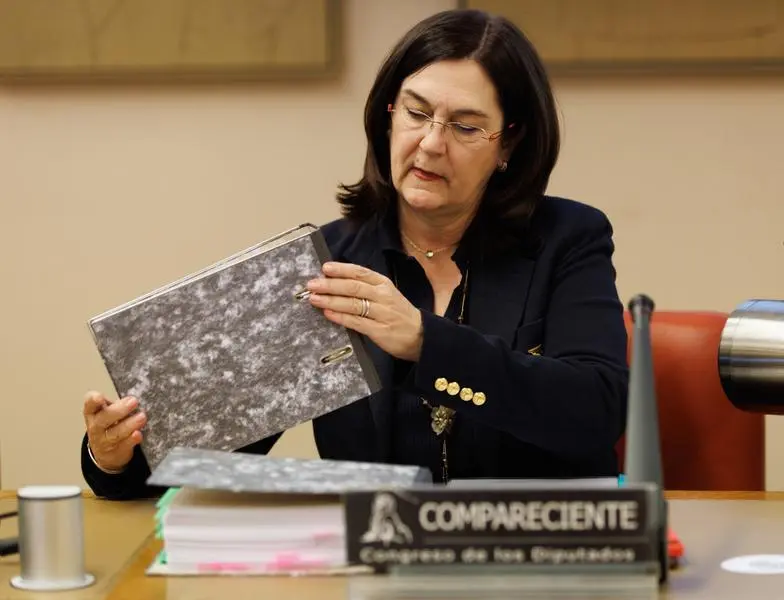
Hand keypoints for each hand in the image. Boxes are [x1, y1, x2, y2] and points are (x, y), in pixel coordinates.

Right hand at [83, 391, 145, 472]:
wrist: (106, 453)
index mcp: (92, 413)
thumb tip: (132, 400)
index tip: (99, 397)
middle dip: (119, 410)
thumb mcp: (107, 412)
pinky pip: (124, 446)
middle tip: (134, 402)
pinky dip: (131, 440)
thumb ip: (116, 404)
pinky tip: (138, 434)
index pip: (89, 405)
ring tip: (142, 417)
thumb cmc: (109, 425)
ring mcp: (104, 441)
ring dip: (129, 425)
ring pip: (115, 433)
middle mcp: (96, 427)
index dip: (93, 400)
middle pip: (104, 419)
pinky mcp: (116, 452)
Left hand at [307, 262, 423, 361]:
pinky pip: (356, 322)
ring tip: (314, 299)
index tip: (324, 268)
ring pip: (353, 304)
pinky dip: (340, 317)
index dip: (341, 269)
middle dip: (330, 285)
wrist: (420, 336)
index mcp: (384, 284)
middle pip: (353, 287)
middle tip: (312, 284)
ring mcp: (382, 314)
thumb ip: (365, 288)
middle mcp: (383, 296)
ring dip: (331, 300)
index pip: (360, 273)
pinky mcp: (380, 331)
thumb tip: (335, 283)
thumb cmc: (398, 314)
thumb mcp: (386, 295)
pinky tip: (328, 314)